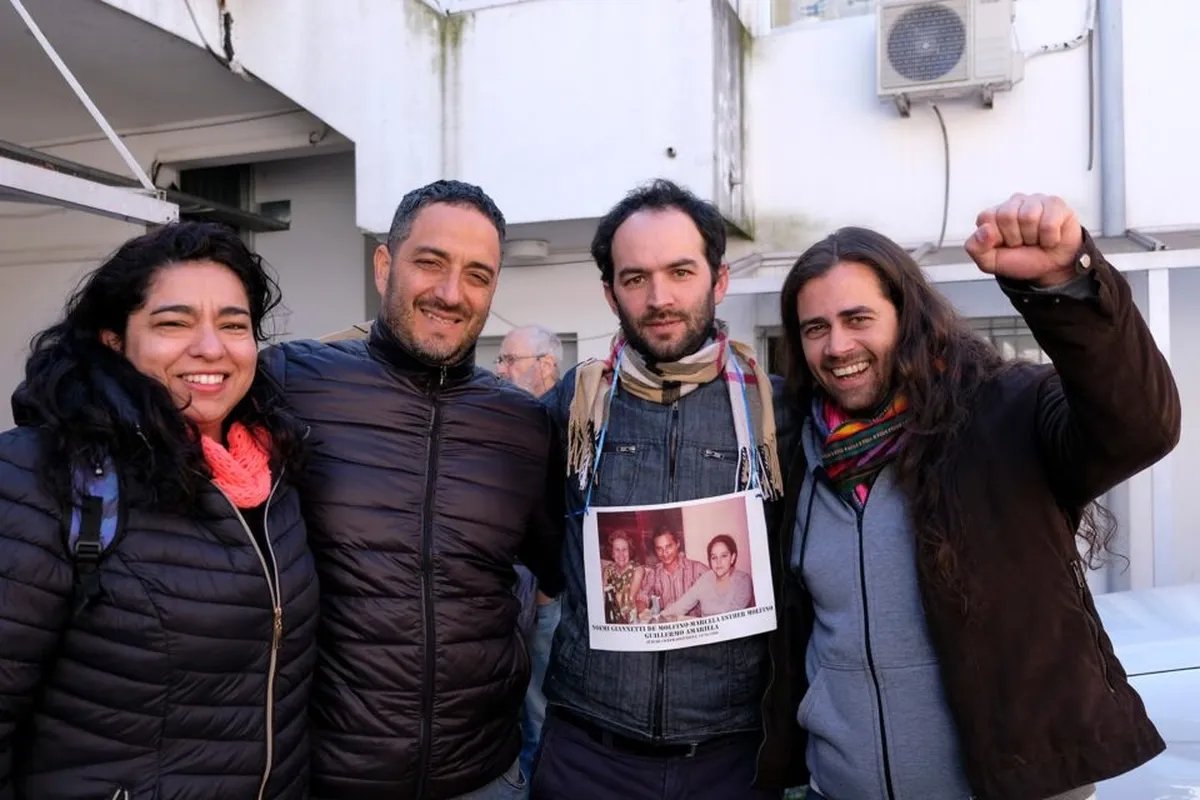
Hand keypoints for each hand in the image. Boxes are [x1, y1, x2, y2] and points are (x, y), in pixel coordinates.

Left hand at [965, 193, 1082, 286]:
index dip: (996, 237)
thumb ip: (976, 248)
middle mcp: (1013, 203)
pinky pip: (1049, 223)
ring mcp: (1035, 200)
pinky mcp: (1056, 204)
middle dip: (1015, 238)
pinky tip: (1050, 238)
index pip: (986, 217)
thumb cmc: (1022, 260)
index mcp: (994, 215)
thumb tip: (984, 229)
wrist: (1052, 269)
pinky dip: (1049, 239)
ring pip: (1029, 216)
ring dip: (1033, 238)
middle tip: (1023, 243)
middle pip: (1007, 215)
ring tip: (1036, 240)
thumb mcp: (990, 262)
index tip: (1004, 245)